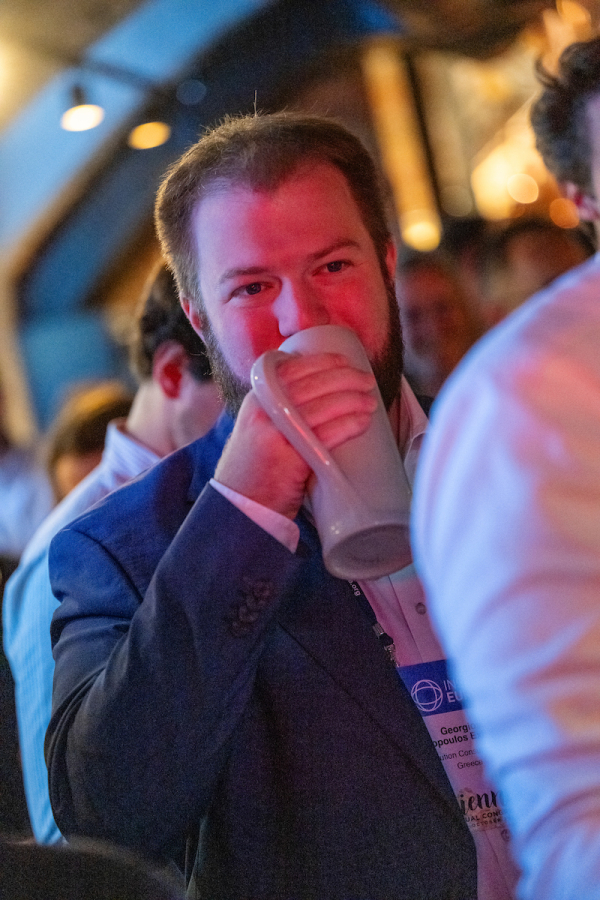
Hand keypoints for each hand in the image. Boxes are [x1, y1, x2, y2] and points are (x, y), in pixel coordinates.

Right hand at [214, 352, 377, 518]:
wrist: (241, 505)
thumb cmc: (255, 468)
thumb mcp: (257, 427)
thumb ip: (278, 408)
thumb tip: (315, 390)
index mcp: (257, 398)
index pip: (291, 367)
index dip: (322, 361)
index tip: (344, 361)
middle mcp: (265, 410)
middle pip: (312, 383)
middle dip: (345, 377)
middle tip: (367, 380)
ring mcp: (277, 432)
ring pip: (324, 406)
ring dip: (353, 400)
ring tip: (370, 401)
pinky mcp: (291, 457)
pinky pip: (328, 434)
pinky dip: (349, 425)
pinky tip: (363, 422)